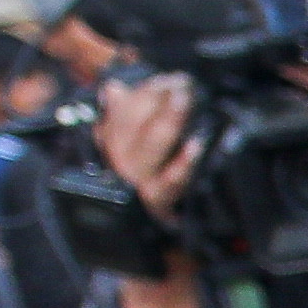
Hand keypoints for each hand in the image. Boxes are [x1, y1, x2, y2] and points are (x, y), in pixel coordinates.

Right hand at [105, 73, 198, 220]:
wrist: (153, 229)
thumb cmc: (148, 178)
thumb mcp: (133, 144)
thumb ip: (122, 116)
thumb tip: (114, 89)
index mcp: (110, 142)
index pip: (121, 111)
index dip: (144, 93)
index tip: (166, 79)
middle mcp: (120, 162)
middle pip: (133, 126)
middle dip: (157, 100)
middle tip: (181, 83)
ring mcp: (139, 181)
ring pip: (149, 148)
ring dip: (169, 120)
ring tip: (185, 99)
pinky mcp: (159, 202)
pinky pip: (168, 182)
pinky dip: (182, 162)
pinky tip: (197, 144)